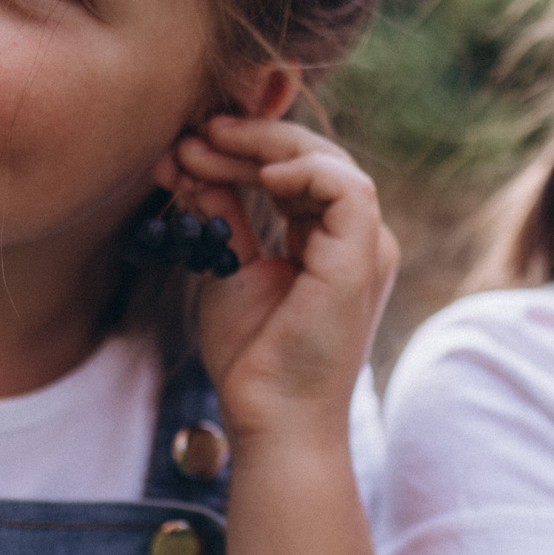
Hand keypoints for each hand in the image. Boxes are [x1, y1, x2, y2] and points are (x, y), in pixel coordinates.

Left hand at [166, 117, 397, 435]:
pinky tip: (258, 179)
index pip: (296, 172)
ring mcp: (366, 247)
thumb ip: (224, 217)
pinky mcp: (363, 258)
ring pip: (330, 162)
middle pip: (313, 158)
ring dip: (264, 147)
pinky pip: (346, 188)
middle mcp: (356, 240)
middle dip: (249, 140)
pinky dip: (303, 171)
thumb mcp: (231, 269)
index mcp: (330, 243)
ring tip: (207, 148)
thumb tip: (193, 166)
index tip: (187, 147)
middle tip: (192, 136)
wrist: (273, 419)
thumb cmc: (254, 359)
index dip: (245, 151)